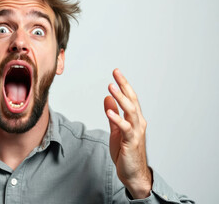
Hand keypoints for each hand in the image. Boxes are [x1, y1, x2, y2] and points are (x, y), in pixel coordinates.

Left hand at [104, 69, 151, 198]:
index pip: (130, 98)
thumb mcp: (116, 130)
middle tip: (116, 73)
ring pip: (130, 111)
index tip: (116, 73)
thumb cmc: (125, 153)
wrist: (133, 174)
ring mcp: (136, 132)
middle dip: (124, 85)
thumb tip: (108, 98)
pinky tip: (109, 112)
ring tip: (111, 87)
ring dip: (121, 98)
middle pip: (132, 100)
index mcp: (134, 119)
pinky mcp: (131, 142)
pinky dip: (117, 119)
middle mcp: (138, 123)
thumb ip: (113, 114)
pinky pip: (124, 128)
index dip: (123, 85)